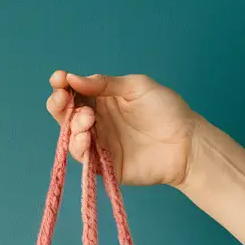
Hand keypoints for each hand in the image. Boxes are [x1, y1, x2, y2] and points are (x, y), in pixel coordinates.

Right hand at [46, 71, 200, 186]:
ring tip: (87, 119)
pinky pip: (84, 159)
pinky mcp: (105, 165)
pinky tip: (84, 137)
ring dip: (72, 126)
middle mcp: (98, 122)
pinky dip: (79, 148)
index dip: (62, 86)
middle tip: (62, 98)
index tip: (58, 78)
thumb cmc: (166, 110)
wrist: (186, 142)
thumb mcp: (136, 86)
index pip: (75, 92)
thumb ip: (105, 83)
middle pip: (66, 115)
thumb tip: (74, 79)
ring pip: (71, 137)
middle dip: (58, 105)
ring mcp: (100, 144)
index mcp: (103, 100)